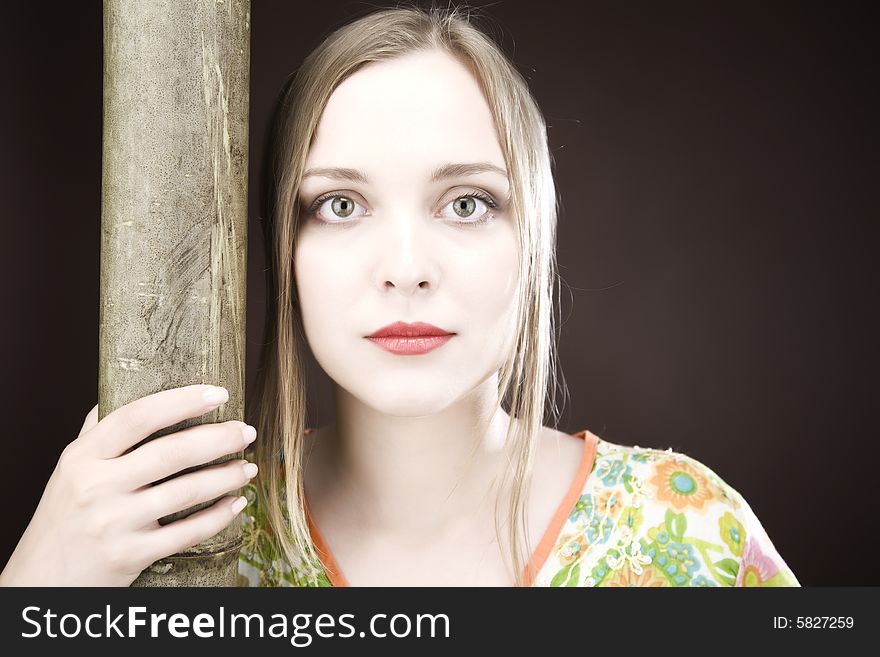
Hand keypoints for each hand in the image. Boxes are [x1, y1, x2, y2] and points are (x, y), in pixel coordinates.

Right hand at [0, 384, 257, 585]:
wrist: (40, 580)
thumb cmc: (65, 517)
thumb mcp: (70, 469)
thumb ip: (97, 430)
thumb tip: (124, 387)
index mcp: (83, 457)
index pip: (138, 416)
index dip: (182, 401)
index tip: (220, 393)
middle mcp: (96, 486)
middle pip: (171, 452)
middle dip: (219, 438)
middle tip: (247, 432)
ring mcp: (113, 523)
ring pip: (186, 491)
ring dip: (226, 476)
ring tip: (248, 467)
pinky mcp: (130, 556)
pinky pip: (187, 533)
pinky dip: (218, 516)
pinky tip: (236, 504)